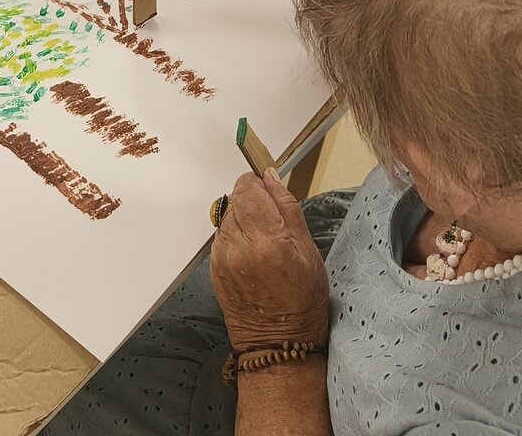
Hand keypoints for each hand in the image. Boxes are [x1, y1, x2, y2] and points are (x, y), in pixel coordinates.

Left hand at [211, 170, 329, 349]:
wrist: (279, 342)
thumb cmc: (302, 301)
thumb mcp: (308, 249)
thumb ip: (287, 207)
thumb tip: (271, 178)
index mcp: (266, 240)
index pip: (247, 188)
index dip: (258, 184)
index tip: (268, 190)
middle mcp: (238, 247)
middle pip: (236, 201)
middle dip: (253, 205)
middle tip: (273, 226)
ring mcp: (221, 258)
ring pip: (227, 218)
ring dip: (244, 223)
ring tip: (264, 246)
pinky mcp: (213, 267)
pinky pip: (222, 238)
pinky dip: (236, 240)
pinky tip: (253, 258)